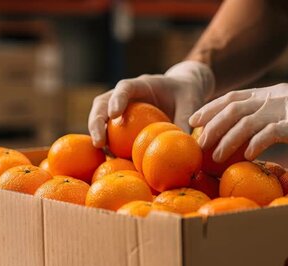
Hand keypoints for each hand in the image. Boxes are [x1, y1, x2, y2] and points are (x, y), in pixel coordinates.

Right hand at [88, 61, 214, 146]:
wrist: (181, 91)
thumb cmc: (186, 94)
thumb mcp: (191, 102)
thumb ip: (186, 119)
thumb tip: (186, 144)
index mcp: (143, 84)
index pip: (125, 87)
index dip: (117, 99)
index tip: (114, 115)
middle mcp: (126, 94)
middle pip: (102, 102)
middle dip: (96, 121)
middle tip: (98, 142)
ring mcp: (120, 106)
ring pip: (100, 116)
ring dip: (96, 133)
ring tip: (99, 152)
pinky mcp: (120, 120)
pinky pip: (109, 130)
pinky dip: (107, 143)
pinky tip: (109, 159)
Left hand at [189, 83, 287, 161]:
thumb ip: (272, 118)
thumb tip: (249, 137)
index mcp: (273, 94)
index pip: (235, 96)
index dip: (212, 108)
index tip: (194, 121)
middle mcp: (276, 98)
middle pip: (233, 107)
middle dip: (212, 125)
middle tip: (198, 142)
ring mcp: (286, 110)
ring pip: (245, 121)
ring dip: (226, 139)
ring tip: (214, 155)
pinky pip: (268, 134)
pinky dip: (253, 145)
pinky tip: (246, 157)